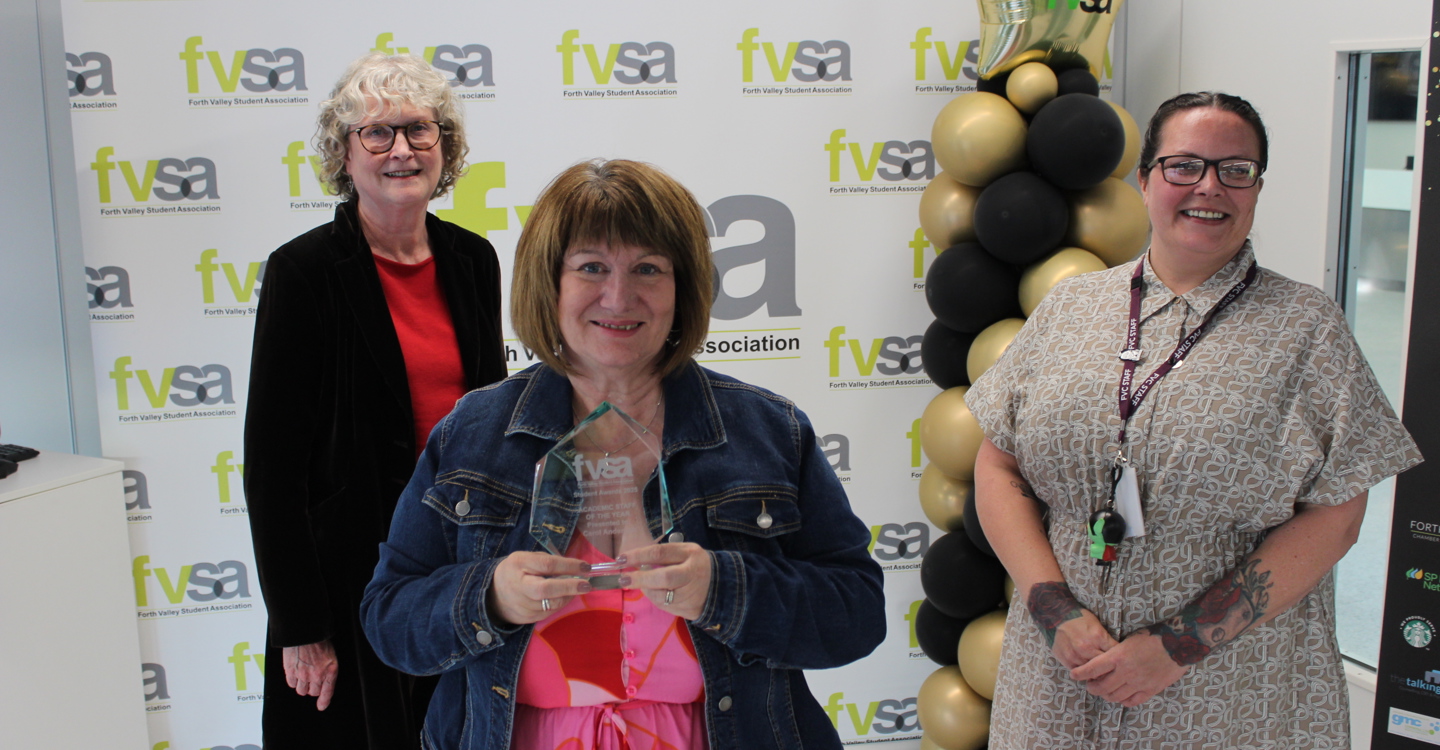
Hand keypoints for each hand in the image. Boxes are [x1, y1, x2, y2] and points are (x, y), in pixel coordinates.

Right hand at [283, 640, 337, 710]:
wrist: (304, 631)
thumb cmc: (318, 639)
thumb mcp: (330, 654)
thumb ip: (327, 668)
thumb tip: (324, 678)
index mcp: (330, 670)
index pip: (328, 692)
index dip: (324, 701)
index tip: (321, 706)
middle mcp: (317, 675)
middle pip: (313, 692)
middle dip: (313, 688)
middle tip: (311, 679)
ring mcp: (303, 675)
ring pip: (301, 690)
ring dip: (302, 685)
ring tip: (303, 675)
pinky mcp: (291, 672)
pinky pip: (291, 684)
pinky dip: (293, 680)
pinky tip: (295, 672)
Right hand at [488, 551, 591, 625]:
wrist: (493, 594)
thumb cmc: (517, 571)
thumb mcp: (527, 558)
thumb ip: (547, 561)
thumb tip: (574, 568)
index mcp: (518, 564)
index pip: (547, 565)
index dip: (568, 566)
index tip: (586, 567)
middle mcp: (518, 586)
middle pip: (546, 590)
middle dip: (569, 587)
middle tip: (587, 584)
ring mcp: (521, 605)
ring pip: (551, 604)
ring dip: (568, 596)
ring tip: (577, 588)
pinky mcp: (526, 618)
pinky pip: (549, 612)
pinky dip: (560, 604)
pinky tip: (564, 596)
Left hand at [618, 542, 711, 620]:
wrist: (722, 586)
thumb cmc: (695, 564)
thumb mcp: (684, 552)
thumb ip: (663, 555)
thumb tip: (636, 562)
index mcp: (690, 554)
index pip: (661, 553)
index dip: (639, 556)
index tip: (622, 558)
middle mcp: (693, 574)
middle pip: (664, 578)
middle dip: (641, 579)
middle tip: (623, 579)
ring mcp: (693, 594)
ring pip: (662, 596)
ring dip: (647, 591)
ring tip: (643, 585)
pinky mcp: (690, 610)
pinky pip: (666, 607)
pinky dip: (657, 600)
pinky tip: (657, 593)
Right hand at [1051, 609, 1117, 669]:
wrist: (1059, 617)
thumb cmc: (1081, 619)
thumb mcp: (1098, 625)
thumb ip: (1107, 640)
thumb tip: (1117, 653)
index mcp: (1098, 637)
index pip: (1114, 654)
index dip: (1118, 658)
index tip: (1118, 660)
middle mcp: (1087, 647)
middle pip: (1103, 665)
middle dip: (1107, 666)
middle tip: (1109, 667)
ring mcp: (1075, 655)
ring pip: (1091, 671)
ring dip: (1095, 671)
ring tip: (1097, 668)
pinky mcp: (1066, 660)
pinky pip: (1079, 671)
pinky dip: (1083, 671)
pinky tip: (1085, 667)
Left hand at [1070, 629, 1187, 706]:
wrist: (1177, 643)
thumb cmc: (1152, 637)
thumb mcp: (1128, 640)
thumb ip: (1115, 653)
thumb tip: (1103, 660)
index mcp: (1118, 656)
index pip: (1092, 668)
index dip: (1080, 674)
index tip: (1074, 675)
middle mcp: (1125, 672)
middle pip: (1101, 686)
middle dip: (1092, 687)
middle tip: (1089, 685)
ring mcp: (1138, 683)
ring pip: (1115, 696)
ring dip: (1106, 695)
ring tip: (1104, 692)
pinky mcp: (1150, 690)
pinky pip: (1132, 701)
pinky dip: (1123, 701)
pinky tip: (1121, 697)